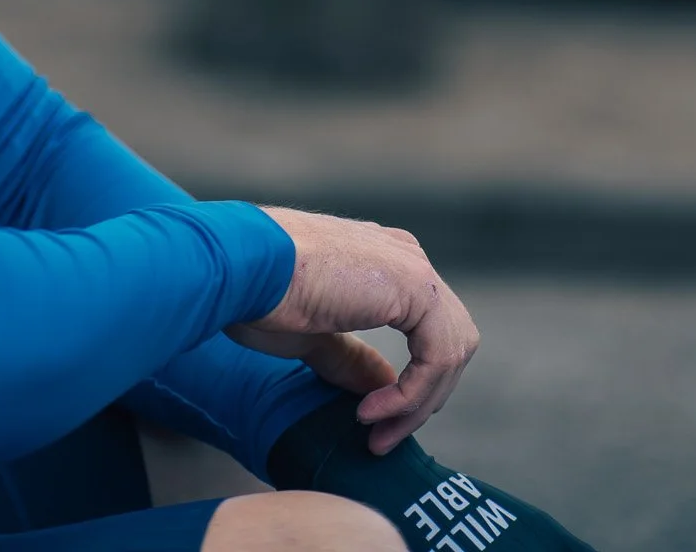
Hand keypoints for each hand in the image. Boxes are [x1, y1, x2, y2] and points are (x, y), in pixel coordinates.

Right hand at [236, 206, 479, 451]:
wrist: (244, 266)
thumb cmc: (262, 295)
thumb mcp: (314, 337)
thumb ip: (352, 358)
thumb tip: (385, 388)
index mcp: (384, 262)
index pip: (428, 331)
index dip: (412, 384)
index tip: (372, 421)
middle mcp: (406, 257)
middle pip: (450, 343)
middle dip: (422, 399)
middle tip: (382, 437)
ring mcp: (415, 269)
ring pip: (450, 354)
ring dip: (416, 405)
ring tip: (375, 432)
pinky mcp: (416, 287)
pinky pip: (438, 357)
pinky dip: (411, 396)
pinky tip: (368, 412)